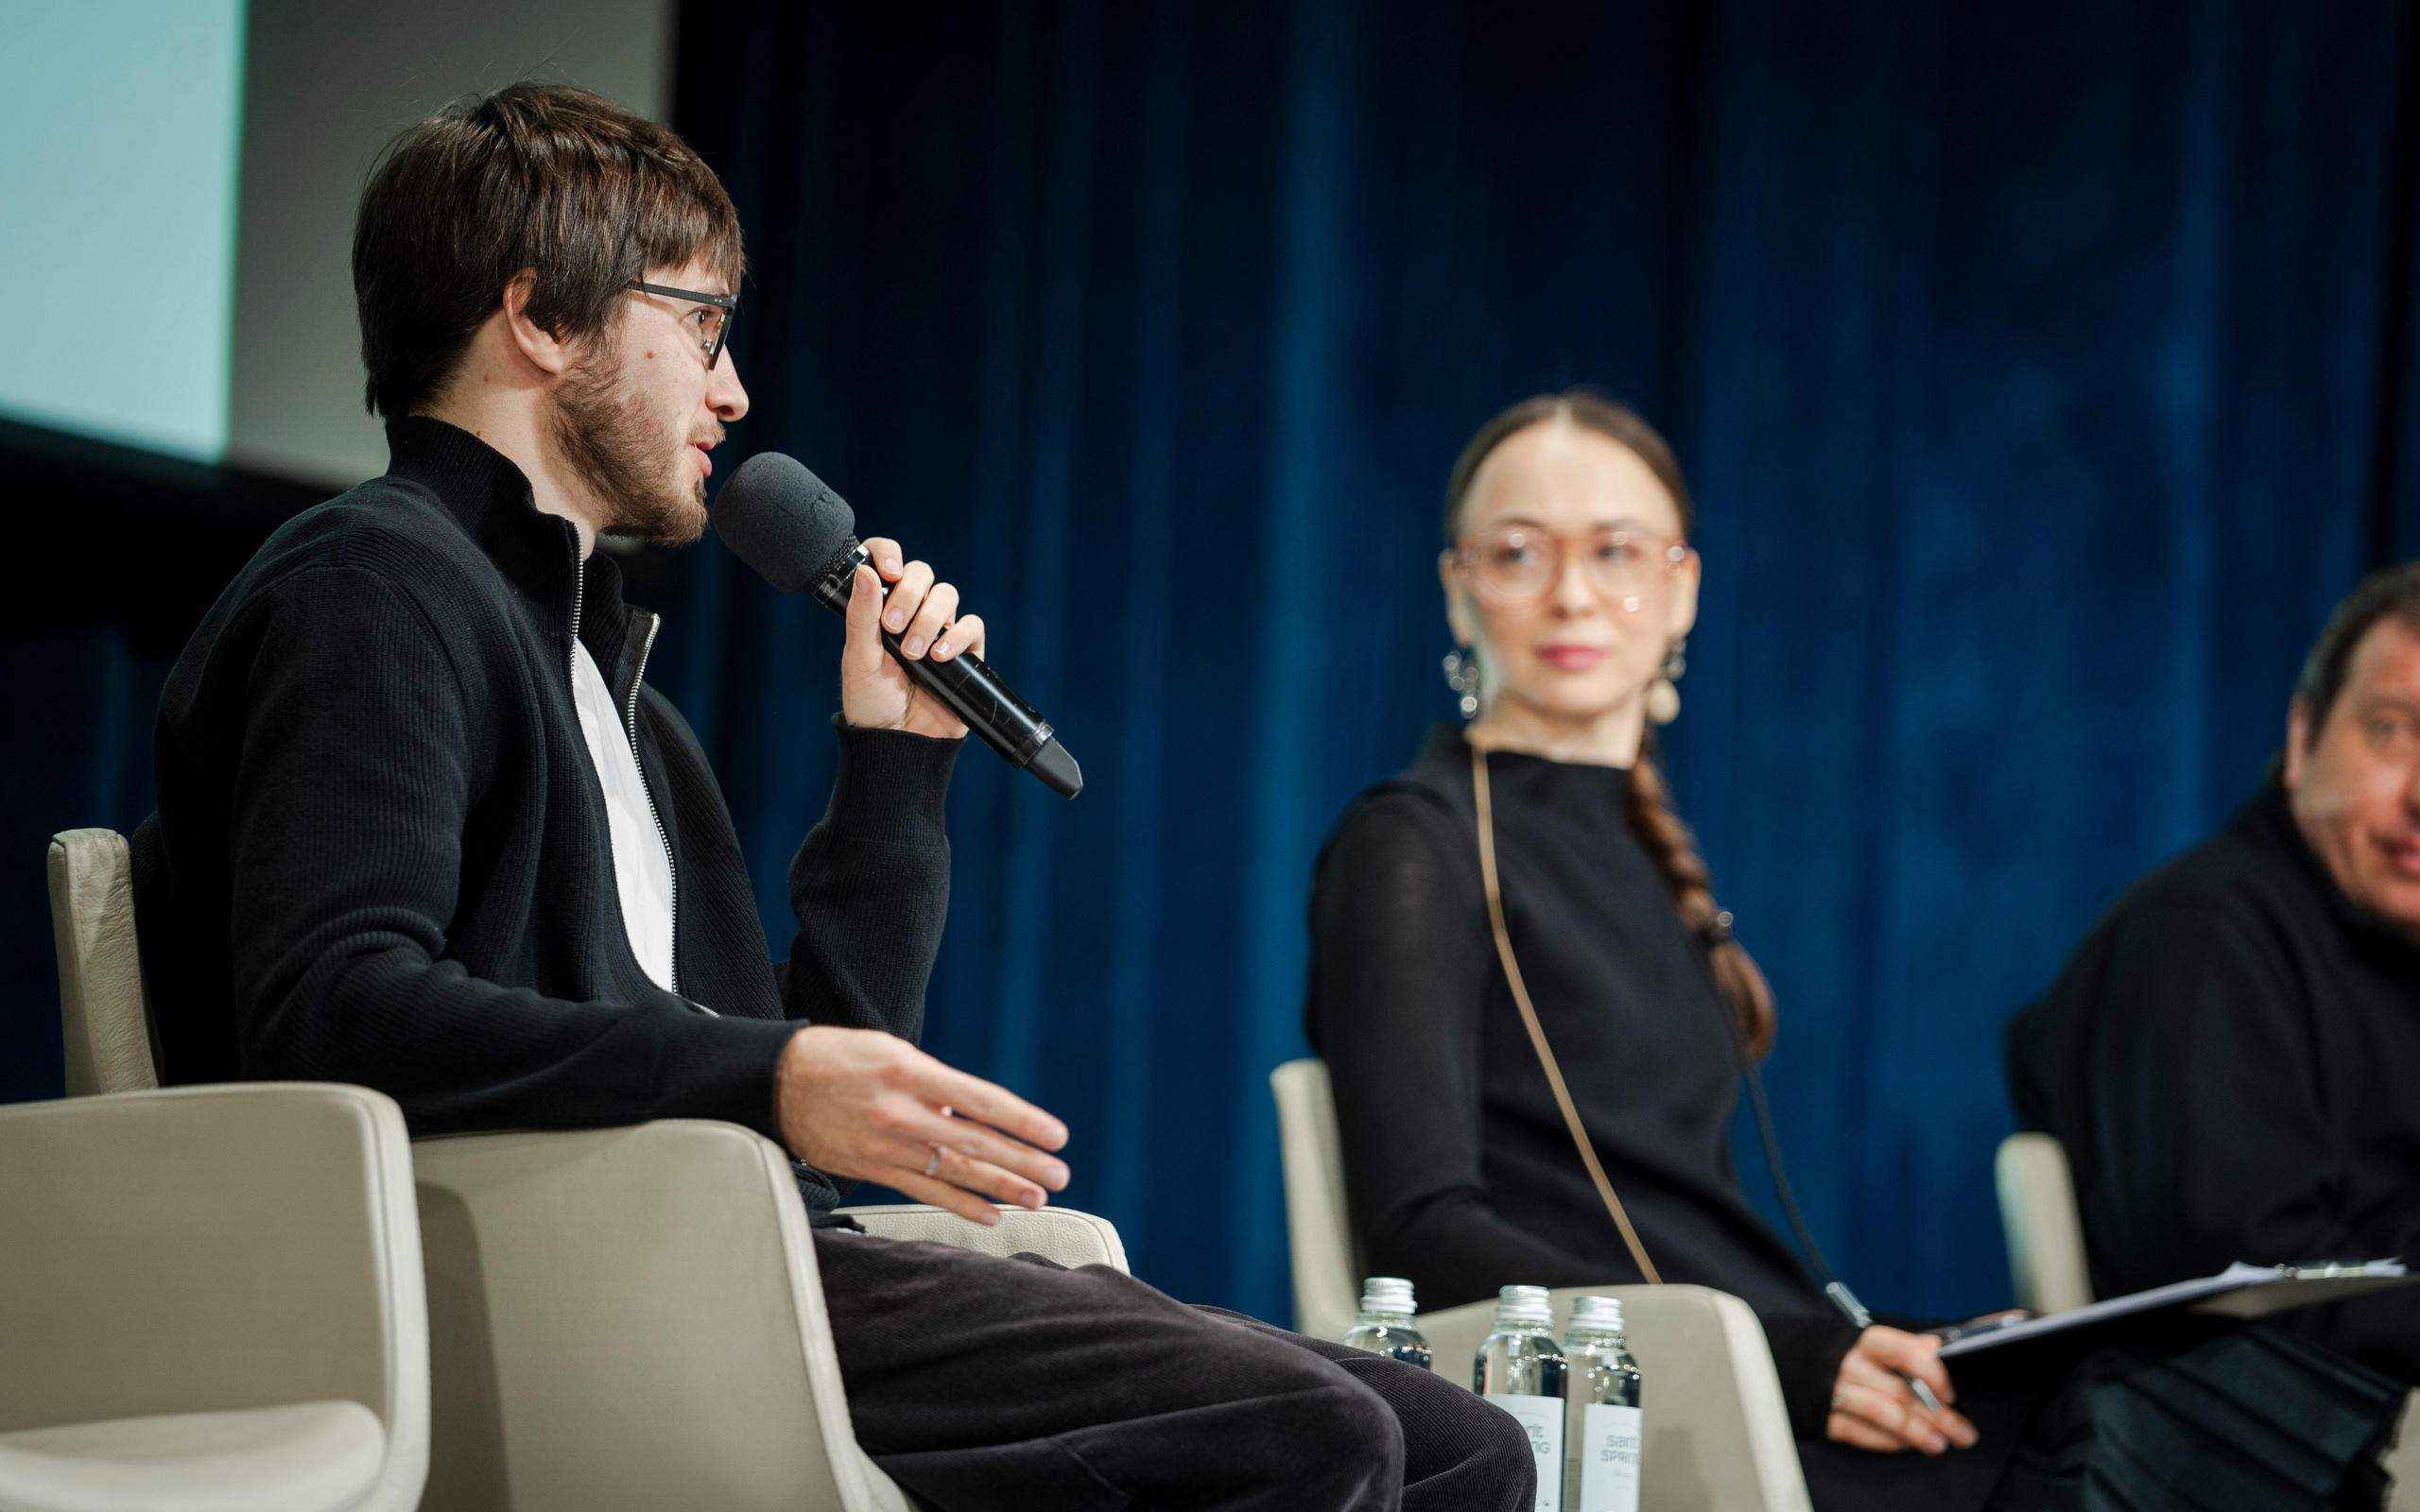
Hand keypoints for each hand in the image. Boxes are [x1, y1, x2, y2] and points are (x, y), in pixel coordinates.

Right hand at [774, 1025, 1068, 1224]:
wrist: (777, 1081)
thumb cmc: (840, 1058)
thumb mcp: (892, 1051)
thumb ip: (934, 1084)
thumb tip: (969, 1116)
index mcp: (911, 1073)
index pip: (982, 1101)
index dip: (1023, 1121)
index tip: (1055, 1136)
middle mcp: (902, 1113)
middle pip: (975, 1144)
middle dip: (1023, 1162)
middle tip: (1059, 1176)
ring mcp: (886, 1146)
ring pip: (955, 1173)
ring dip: (1001, 1188)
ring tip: (1037, 1198)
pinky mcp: (872, 1170)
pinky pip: (924, 1192)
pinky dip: (961, 1205)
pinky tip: (991, 1215)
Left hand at [839, 536, 986, 738]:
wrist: (898, 743)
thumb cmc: (871, 703)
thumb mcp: (858, 658)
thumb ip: (861, 615)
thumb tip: (867, 572)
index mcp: (881, 608)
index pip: (888, 561)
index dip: (890, 553)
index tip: (887, 571)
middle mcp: (912, 613)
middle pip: (923, 574)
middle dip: (909, 595)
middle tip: (892, 627)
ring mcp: (939, 631)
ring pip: (948, 596)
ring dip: (930, 619)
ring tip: (914, 653)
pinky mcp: (965, 653)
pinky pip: (972, 626)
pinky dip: (958, 636)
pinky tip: (940, 656)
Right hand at [1825, 1327, 1978, 1454]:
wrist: (1782, 1366)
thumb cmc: (1837, 1356)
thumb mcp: (1867, 1344)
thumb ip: (1902, 1348)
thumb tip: (1935, 1346)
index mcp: (1864, 1343)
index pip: (1903, 1352)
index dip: (1930, 1374)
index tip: (1949, 1395)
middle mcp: (1848, 1365)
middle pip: (1899, 1390)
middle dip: (1936, 1416)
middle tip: (1963, 1434)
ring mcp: (1833, 1392)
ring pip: (1881, 1413)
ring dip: (1914, 1432)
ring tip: (1938, 1445)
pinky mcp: (1822, 1417)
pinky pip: (1858, 1432)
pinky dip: (1886, 1442)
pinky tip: (1905, 1447)